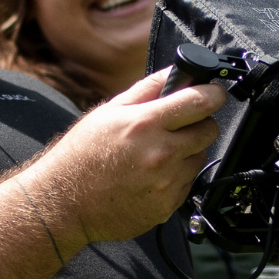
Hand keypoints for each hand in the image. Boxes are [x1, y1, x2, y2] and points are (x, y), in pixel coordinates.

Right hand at [22, 68, 224, 245]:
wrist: (64, 202)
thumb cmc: (82, 154)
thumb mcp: (109, 111)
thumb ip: (147, 89)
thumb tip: (175, 72)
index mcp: (146, 123)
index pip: (201, 101)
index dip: (213, 93)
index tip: (213, 92)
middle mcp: (161, 153)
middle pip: (209, 130)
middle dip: (200, 122)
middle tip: (180, 125)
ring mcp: (166, 182)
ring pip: (200, 157)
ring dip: (187, 152)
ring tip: (156, 154)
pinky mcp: (167, 206)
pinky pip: (188, 184)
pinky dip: (176, 177)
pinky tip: (151, 176)